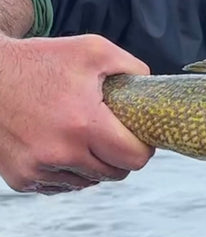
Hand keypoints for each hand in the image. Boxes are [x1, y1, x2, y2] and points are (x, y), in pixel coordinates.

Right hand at [0, 33, 153, 192]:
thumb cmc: (41, 60)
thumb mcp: (93, 50)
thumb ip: (132, 69)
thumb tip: (154, 91)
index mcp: (83, 125)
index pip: (135, 159)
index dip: (142, 148)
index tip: (137, 136)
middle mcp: (60, 153)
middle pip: (115, 174)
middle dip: (118, 156)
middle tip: (110, 134)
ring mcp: (37, 169)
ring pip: (88, 182)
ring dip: (92, 165)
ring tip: (80, 136)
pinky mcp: (20, 178)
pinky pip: (61, 185)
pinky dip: (66, 171)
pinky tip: (57, 145)